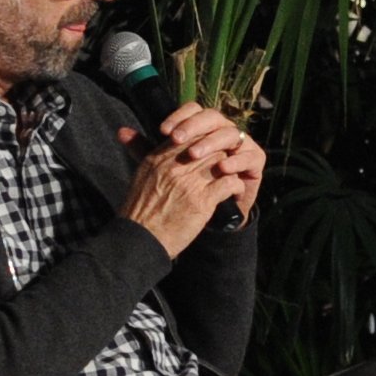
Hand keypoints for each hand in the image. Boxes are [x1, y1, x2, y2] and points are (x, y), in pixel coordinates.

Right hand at [118, 136, 235, 257]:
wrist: (140, 240)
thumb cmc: (139, 211)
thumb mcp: (139, 175)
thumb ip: (143, 151)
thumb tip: (143, 135)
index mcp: (158, 158)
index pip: (187, 135)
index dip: (202, 140)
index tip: (209, 150)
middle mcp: (174, 166)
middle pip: (207, 145)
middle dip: (219, 152)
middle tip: (226, 162)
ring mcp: (189, 183)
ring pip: (221, 160)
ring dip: (230, 167)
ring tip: (231, 176)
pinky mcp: (202, 201)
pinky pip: (229, 182)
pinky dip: (236, 186)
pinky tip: (234, 192)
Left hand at [155, 99, 266, 212]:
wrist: (213, 215)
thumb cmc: (189, 188)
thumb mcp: (164, 167)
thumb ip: (145, 149)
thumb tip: (121, 131)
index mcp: (203, 128)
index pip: (193, 111)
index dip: (179, 117)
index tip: (162, 130)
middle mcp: (223, 131)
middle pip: (213, 117)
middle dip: (194, 127)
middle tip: (177, 140)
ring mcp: (241, 144)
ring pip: (231, 132)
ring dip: (211, 142)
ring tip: (195, 155)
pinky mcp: (255, 161)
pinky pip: (250, 155)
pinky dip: (235, 160)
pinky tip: (222, 167)